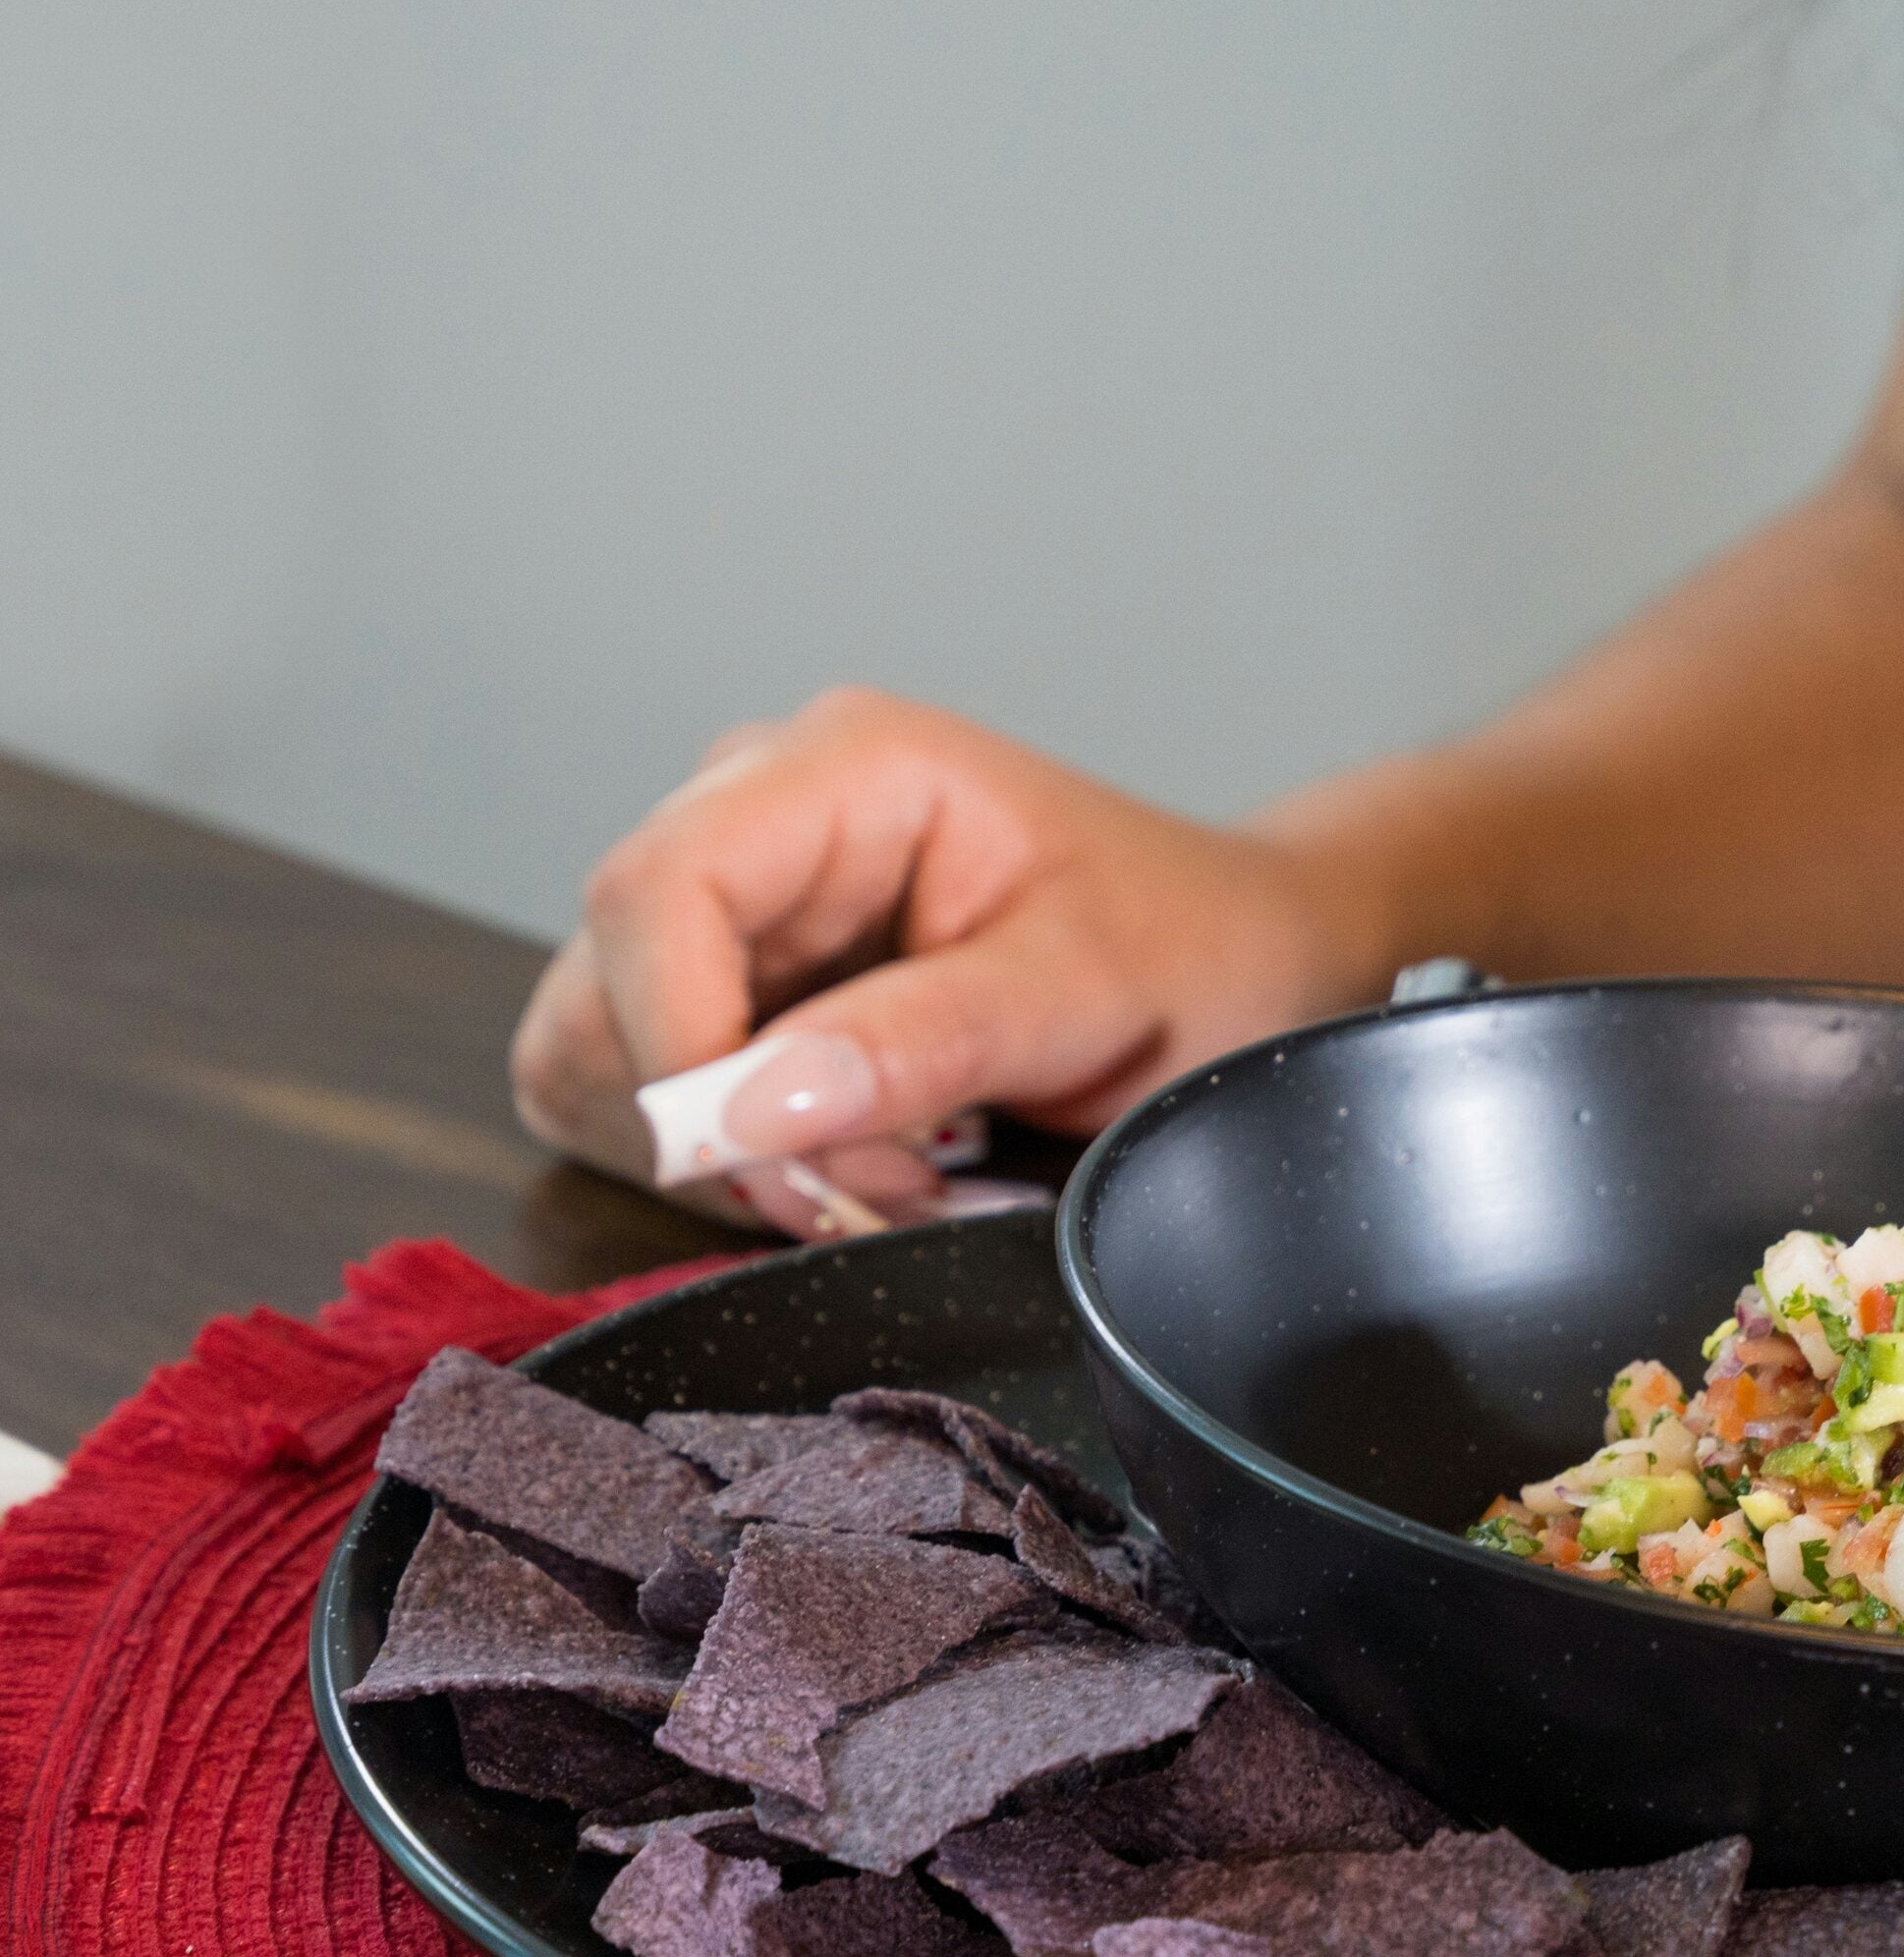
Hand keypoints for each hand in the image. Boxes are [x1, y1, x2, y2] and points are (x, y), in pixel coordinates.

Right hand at [508, 690, 1395, 1236]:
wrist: (1244, 963)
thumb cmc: (1195, 949)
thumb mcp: (1089, 995)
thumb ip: (924, 1043)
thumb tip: (748, 1110)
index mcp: (844, 768)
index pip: (655, 892)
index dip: (678, 1046)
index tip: (773, 1161)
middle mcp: (761, 815)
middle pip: (609, 988)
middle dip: (722, 1128)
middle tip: (880, 1188)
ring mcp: (738, 908)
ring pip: (606, 1062)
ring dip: (736, 1161)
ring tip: (896, 1175)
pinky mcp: (735, 991)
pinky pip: (652, 1103)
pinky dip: (744, 1168)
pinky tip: (864, 1166)